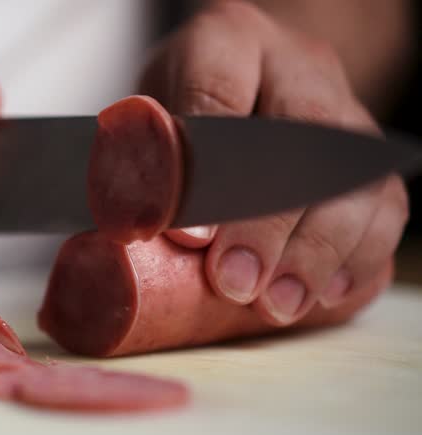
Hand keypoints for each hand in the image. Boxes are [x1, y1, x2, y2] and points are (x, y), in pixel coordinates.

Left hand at [139, 1, 407, 324]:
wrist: (241, 84)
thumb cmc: (182, 107)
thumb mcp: (143, 117)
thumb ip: (150, 162)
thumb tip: (177, 235)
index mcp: (227, 39)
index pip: (216, 92)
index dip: (206, 170)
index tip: (191, 234)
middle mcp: (299, 67)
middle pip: (301, 144)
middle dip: (267, 225)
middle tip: (235, 282)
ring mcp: (345, 112)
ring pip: (353, 182)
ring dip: (316, 253)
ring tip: (278, 304)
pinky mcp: (368, 162)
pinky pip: (383, 210)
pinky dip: (356, 258)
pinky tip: (324, 295)